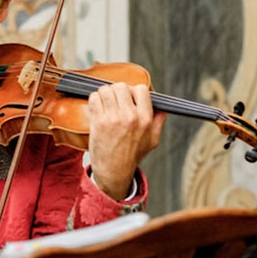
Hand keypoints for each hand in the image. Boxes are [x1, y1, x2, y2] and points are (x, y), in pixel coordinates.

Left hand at [87, 82, 165, 199]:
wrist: (114, 171)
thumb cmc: (132, 155)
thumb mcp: (153, 140)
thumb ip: (159, 121)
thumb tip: (162, 107)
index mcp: (145, 119)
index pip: (141, 89)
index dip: (133, 91)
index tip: (129, 97)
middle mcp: (130, 117)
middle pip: (121, 87)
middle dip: (117, 91)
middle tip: (115, 100)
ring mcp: (113, 118)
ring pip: (106, 90)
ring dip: (104, 94)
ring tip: (105, 103)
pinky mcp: (99, 122)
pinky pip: (94, 99)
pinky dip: (94, 100)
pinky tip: (97, 108)